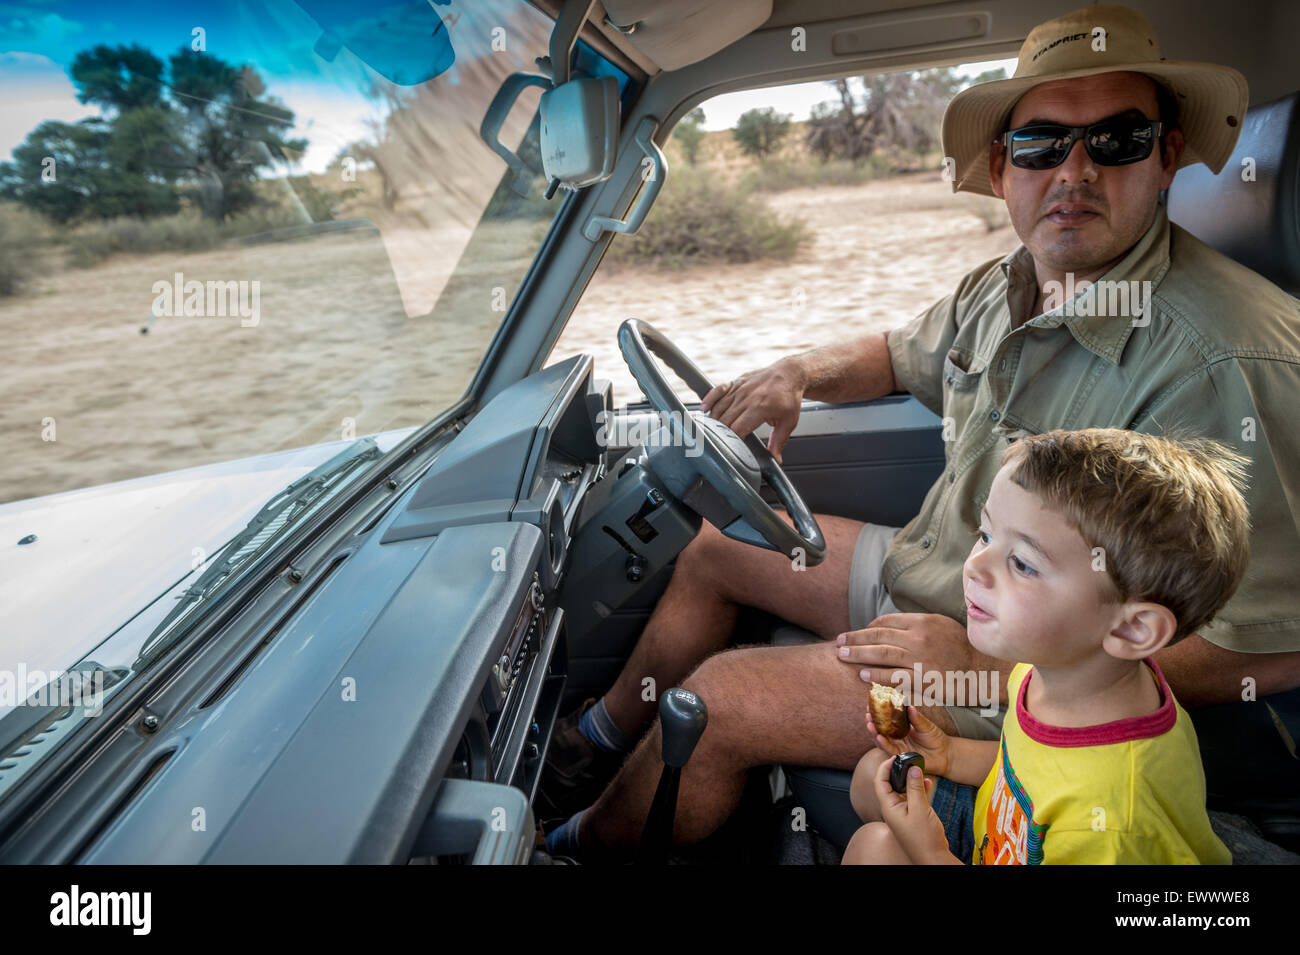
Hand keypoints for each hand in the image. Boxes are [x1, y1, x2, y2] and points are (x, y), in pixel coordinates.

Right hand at [698, 357, 805, 463]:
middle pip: (725, 421)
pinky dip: (708, 400)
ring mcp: (740, 389)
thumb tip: (776, 459)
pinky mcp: (736, 382)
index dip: (732, 442)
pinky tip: (703, 410)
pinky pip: (717, 391)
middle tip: (719, 445)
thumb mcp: (788, 422)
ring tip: (710, 433)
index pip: (737, 429)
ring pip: (719, 408)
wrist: (789, 373)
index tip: (732, 450)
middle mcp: (747, 398)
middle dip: (720, 435)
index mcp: (760, 408)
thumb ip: (779, 442)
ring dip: (713, 421)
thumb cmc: (789, 397)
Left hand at [837, 612, 997, 687]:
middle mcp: (918, 637)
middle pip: (878, 635)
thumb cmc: (964, 646)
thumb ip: (918, 623)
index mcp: (922, 621)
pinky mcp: (922, 678)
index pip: (887, 621)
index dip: (868, 627)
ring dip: (858, 654)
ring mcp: (919, 658)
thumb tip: (895, 624)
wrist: (984, 669)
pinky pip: (893, 676)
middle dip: (855, 638)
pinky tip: (862, 674)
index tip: (859, 632)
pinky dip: (875, 674)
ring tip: (843, 655)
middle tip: (839, 642)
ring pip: (881, 653)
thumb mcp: (942, 624)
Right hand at [866, 705, 953, 777]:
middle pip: (881, 730)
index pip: (887, 719)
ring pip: (882, 740)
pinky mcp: (901, 756)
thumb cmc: (936, 738)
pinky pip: (890, 750)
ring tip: (870, 725)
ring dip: (874, 733)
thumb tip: (909, 706)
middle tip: (867, 715)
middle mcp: (897, 737)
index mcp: (901, 727)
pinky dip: (883, 744)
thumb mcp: (926, 726)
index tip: (870, 705)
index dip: (878, 713)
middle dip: (872, 723)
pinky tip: (879, 737)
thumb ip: (917, 718)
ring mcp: (898, 747)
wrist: (945, 755)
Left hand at [872, 748, 956, 864]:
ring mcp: (902, 813)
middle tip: (908, 760)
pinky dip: (918, 789)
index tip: (895, 757)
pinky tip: (927, 783)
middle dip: (898, 771)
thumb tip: (912, 768)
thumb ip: (915, 787)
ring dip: (910, 779)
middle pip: (890, 784)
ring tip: (919, 769)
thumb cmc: (924, 838)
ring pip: (903, 790)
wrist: (933, 857)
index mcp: (889, 807)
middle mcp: (893, 809)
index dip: (885, 766)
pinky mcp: (912, 815)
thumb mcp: (920, 809)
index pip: (880, 781)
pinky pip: (912, 797)